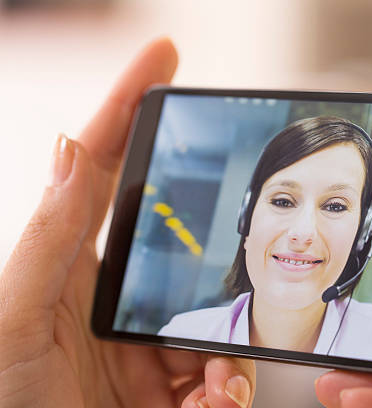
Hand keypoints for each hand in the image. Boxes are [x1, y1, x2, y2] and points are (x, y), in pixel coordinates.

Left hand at [0, 38, 254, 407]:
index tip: (163, 56)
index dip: (131, 108)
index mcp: (76, 265)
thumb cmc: (4, 400)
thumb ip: (47, 241)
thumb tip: (72, 150)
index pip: (110, 170)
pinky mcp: (176, 390)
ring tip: (210, 387)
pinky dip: (230, 390)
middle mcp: (121, 297)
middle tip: (238, 280)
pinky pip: (225, 375)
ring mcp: (153, 345)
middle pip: (191, 247)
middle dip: (222, 264)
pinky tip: (211, 403)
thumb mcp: (14, 319)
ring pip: (220, 320)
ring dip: (229, 350)